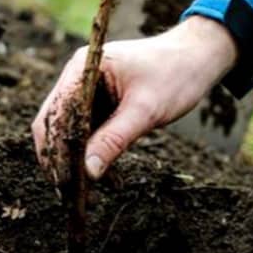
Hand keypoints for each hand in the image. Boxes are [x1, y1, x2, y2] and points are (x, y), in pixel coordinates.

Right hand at [32, 16, 237, 182]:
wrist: (197, 58)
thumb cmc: (175, 74)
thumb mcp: (145, 111)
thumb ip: (114, 140)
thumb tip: (88, 172)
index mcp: (84, 68)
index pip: (56, 113)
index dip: (56, 148)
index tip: (65, 181)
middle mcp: (78, 76)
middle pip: (55, 122)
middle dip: (62, 157)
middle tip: (72, 194)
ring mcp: (87, 89)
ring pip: (69, 130)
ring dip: (77, 159)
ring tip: (91, 191)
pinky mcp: (99, 101)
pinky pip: (87, 131)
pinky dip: (92, 152)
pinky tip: (107, 176)